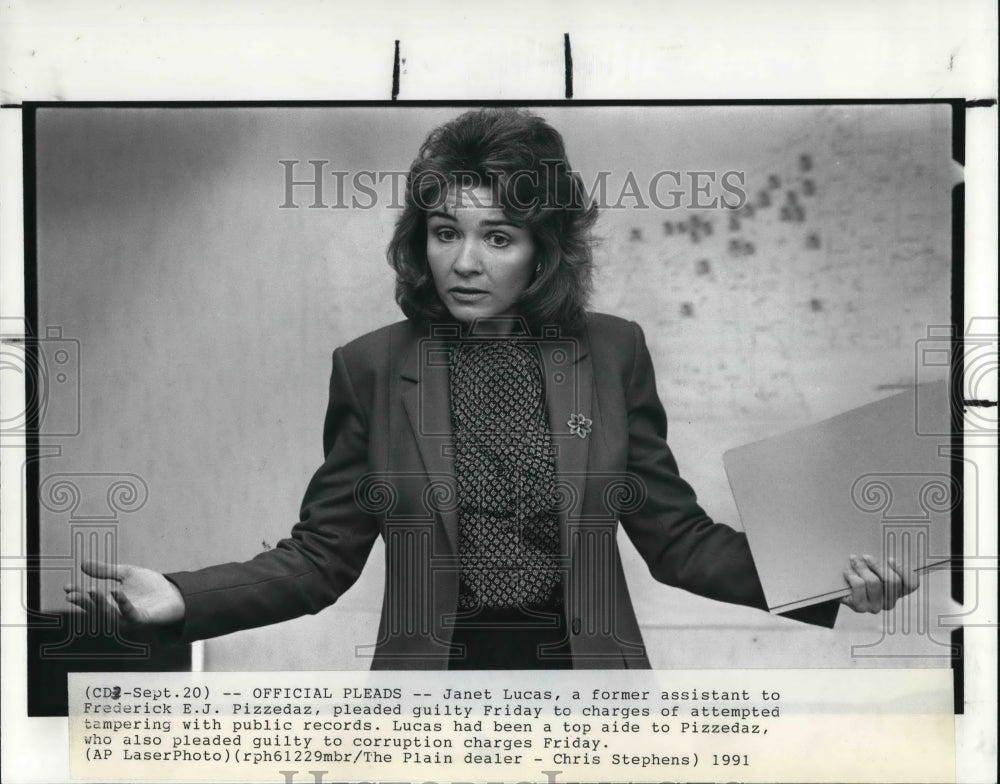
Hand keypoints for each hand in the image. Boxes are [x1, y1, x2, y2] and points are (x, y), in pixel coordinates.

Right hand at [64, 559, 184, 627]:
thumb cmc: (151, 586)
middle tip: (73, 594)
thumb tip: (83, 564)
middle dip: (84, 602)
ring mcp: (129, 618)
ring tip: (90, 590)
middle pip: (97, 610)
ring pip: (110, 614)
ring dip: (99, 603)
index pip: (91, 602)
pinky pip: (130, 613)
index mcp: (112, 603)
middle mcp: (117, 614)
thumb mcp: (126, 573)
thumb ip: (105, 570)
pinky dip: (122, 603)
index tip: (67, 587)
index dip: (78, 595)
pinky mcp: (142, 619)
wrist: (175, 593)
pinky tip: (116, 592)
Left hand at [841, 553, 918, 612]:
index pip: (912, 584)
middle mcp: (890, 601)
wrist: (837, 587)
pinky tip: (848, 571)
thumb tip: (889, 543)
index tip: (890, 558)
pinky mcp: (861, 607)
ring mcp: (876, 606)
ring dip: (862, 568)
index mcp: (898, 591)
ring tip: (853, 560)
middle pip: (893, 581)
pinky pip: (859, 586)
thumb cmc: (859, 572)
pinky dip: (852, 575)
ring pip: (874, 582)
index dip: (904, 571)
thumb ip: (884, 560)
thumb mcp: (873, 565)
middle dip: (877, 565)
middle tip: (866, 556)